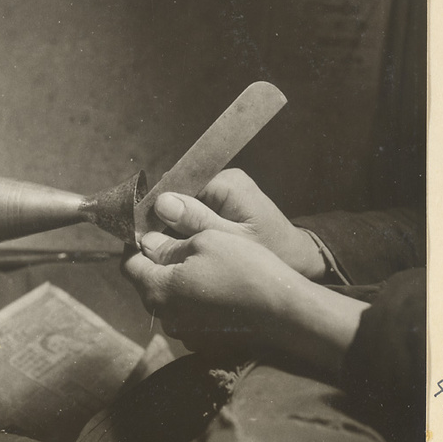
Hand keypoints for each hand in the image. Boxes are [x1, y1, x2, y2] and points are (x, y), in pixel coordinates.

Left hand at [122, 229, 368, 375]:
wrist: (284, 313)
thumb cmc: (243, 269)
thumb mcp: (204, 241)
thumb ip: (168, 245)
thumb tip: (147, 244)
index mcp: (158, 291)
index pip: (128, 265)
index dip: (136, 243)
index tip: (151, 229)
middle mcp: (165, 318)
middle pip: (149, 284)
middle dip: (158, 262)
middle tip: (179, 241)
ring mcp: (185, 334)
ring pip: (170, 301)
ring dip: (177, 283)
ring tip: (201, 264)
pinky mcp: (205, 343)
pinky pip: (189, 315)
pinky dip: (194, 301)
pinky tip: (216, 289)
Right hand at [151, 169, 326, 279]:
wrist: (296, 260)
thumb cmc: (271, 252)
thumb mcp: (231, 241)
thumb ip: (196, 222)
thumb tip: (161, 202)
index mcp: (226, 183)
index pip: (178, 189)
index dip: (159, 213)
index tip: (146, 238)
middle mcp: (224, 181)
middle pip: (180, 198)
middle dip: (169, 224)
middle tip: (162, 253)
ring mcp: (224, 193)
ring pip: (186, 209)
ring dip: (178, 230)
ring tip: (175, 255)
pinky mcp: (224, 205)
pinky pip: (196, 216)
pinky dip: (190, 233)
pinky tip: (189, 251)